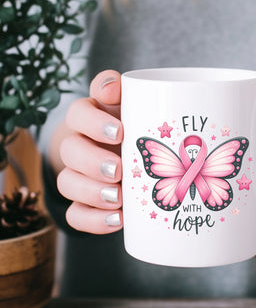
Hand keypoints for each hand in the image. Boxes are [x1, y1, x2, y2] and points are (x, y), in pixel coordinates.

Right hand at [57, 70, 123, 233]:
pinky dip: (94, 220)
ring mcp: (78, 175)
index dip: (94, 123)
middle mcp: (79, 144)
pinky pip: (76, 215)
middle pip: (71, 151)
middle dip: (93, 162)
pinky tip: (118, 220)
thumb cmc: (134, 124)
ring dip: (92, 193)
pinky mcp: (83, 202)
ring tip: (119, 199)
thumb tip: (112, 86)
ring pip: (68, 184)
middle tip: (118, 170)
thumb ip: (125, 90)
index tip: (120, 132)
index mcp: (90, 117)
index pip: (78, 113)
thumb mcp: (133, 105)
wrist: (128, 153)